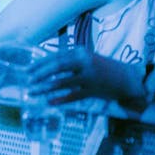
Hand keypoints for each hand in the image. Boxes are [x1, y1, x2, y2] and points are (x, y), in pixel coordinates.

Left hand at [26, 46, 143, 105]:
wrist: (127, 78)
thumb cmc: (102, 68)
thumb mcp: (85, 59)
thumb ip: (68, 61)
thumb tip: (44, 67)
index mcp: (80, 52)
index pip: (55, 56)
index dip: (39, 63)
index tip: (27, 70)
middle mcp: (84, 62)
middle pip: (57, 67)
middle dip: (40, 74)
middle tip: (27, 81)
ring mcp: (89, 76)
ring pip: (62, 82)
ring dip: (45, 88)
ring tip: (32, 93)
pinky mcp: (93, 90)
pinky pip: (73, 95)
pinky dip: (60, 99)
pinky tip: (50, 102)